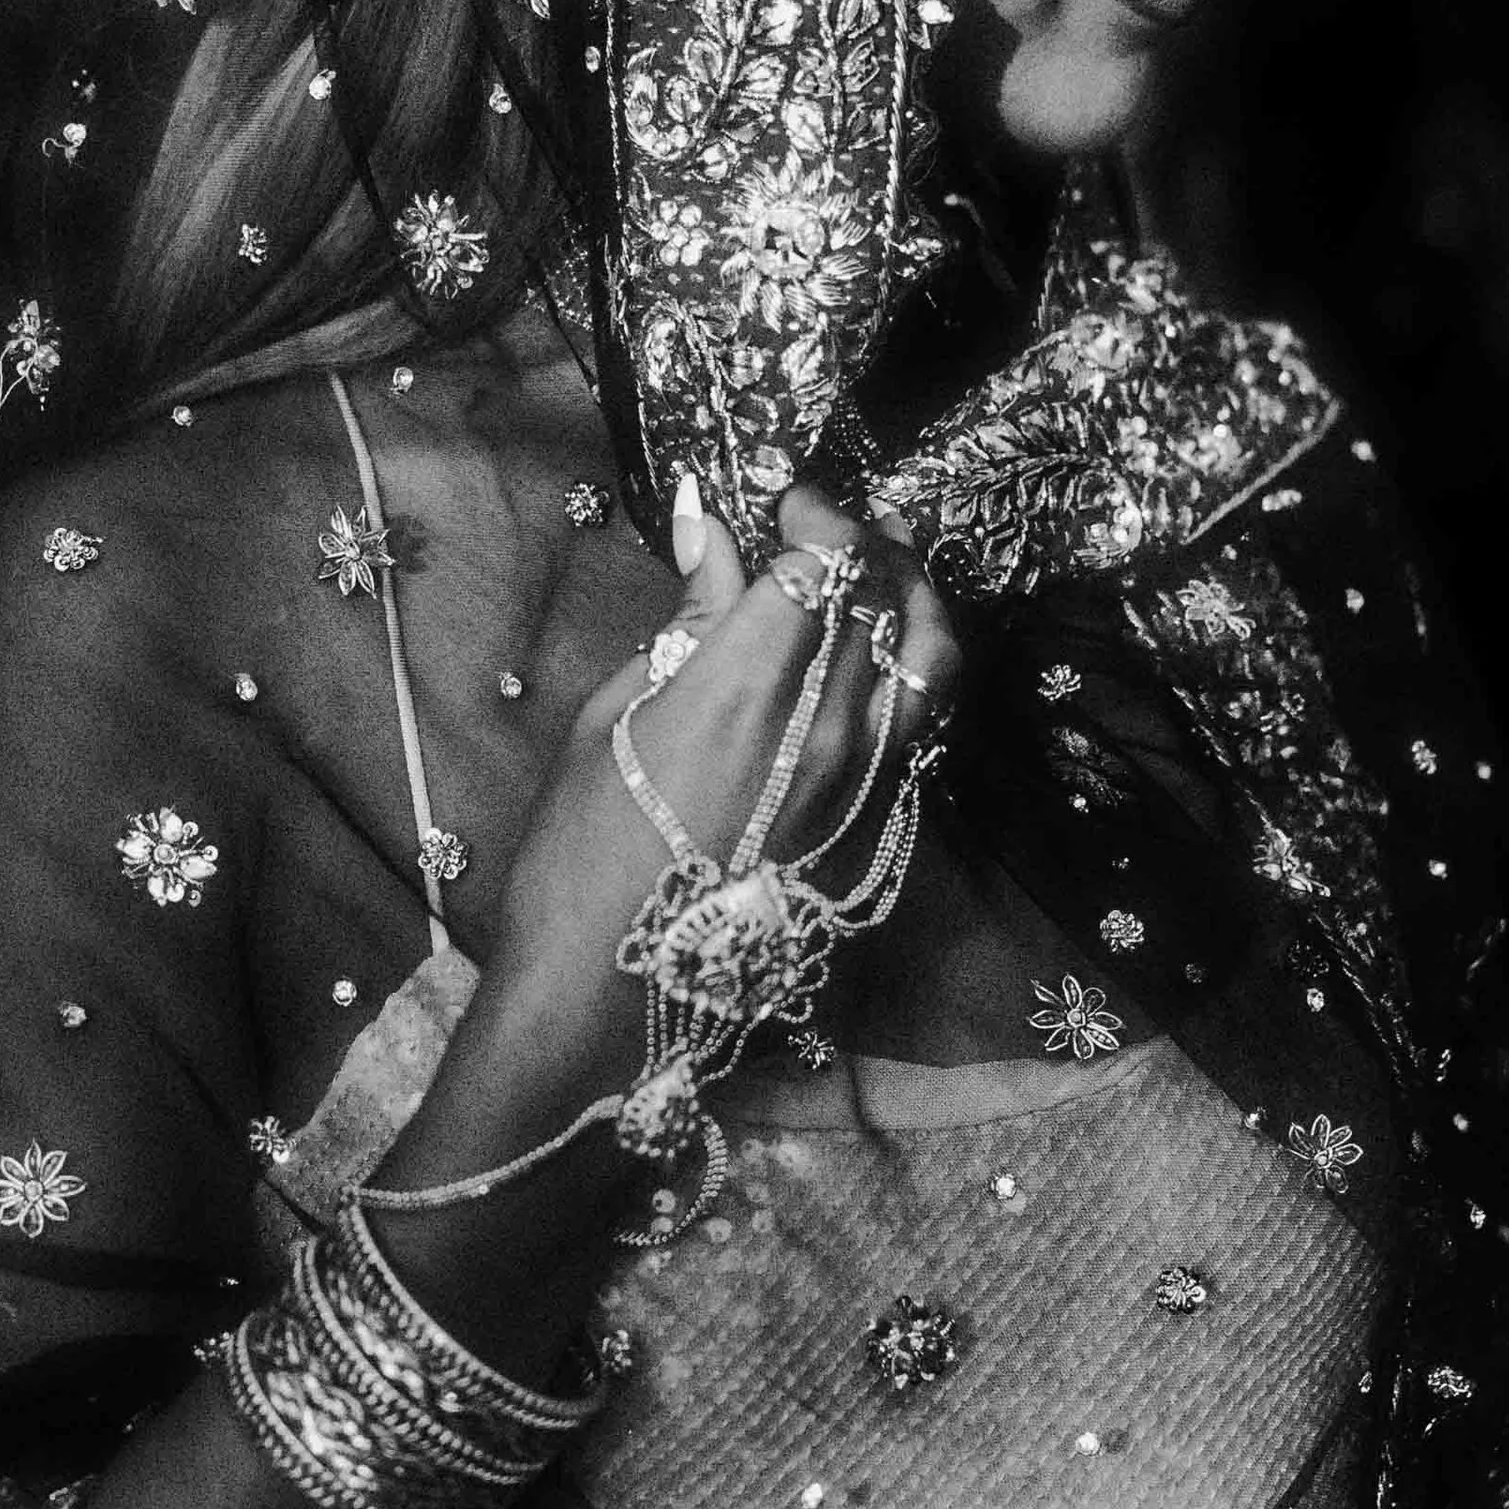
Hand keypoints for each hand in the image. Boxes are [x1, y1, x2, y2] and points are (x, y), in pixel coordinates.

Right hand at [478, 479, 960, 1096]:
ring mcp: (862, 788)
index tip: (784, 507)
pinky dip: (915, 672)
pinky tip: (878, 662)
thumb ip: (683, 622)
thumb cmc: (579, 859)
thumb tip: (712, 534)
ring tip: (877, 576)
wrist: (607, 1001)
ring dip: (910, 599)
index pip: (824, 564)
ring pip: (930, 660)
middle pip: (883, 598)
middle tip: (826, 531)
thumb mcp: (611, 722)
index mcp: (743, 692)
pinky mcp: (878, 834)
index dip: (815, 516)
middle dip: (862, 544)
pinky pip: (924, 728)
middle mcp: (823, 733)